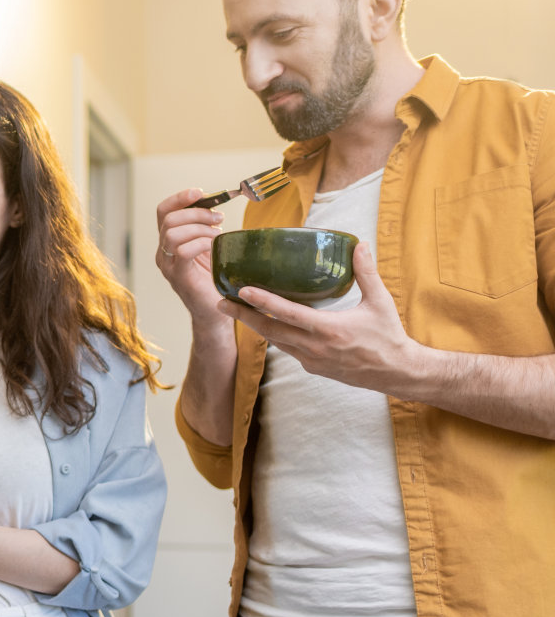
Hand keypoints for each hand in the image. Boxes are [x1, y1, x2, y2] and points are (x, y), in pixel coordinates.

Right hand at [154, 189, 227, 327]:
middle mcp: (162, 252)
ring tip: (217, 233)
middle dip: (196, 212)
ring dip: (199, 228)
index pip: (163, 212)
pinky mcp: (178, 276)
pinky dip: (201, 243)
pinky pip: (183, 251)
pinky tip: (214, 246)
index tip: (200, 192)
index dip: (180, 198)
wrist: (216, 311)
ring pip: (172, 233)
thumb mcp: (209, 246)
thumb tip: (216, 205)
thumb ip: (206, 227)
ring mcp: (168, 265)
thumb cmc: (214, 279)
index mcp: (167, 242)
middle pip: (169, 220)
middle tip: (218, 218)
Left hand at [219, 241, 419, 394]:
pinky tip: (263, 325)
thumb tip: (359, 244)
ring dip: (254, 326)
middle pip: (269, 330)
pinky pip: (286, 349)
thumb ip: (366, 272)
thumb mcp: (379, 301)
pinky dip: (273, 336)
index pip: (287, 314)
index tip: (241, 291)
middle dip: (243, 317)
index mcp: (329, 329)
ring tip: (234, 311)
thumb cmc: (388, 335)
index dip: (262, 302)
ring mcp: (311, 360)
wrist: (395, 372)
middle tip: (220, 303)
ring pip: (275, 341)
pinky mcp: (312, 367)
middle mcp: (315, 347)